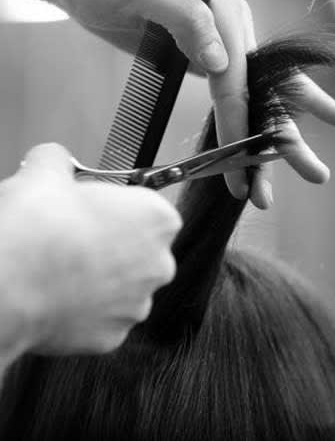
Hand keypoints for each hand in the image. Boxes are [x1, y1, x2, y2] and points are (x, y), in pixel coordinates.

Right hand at [0, 144, 180, 355]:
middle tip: (77, 240)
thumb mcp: (46, 174)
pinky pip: (102, 319)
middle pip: (140, 251)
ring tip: (64, 270)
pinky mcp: (112, 336)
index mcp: (158, 219)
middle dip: (114, 246)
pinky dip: (86, 311)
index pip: (149, 211)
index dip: (120, 210)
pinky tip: (60, 296)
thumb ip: (60, 161)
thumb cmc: (37, 228)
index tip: (99, 211)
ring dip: (102, 281)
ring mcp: (137, 304)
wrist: (8, 281)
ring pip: (123, 288)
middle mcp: (159, 264)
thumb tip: (53, 158)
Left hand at [45, 0, 334, 207]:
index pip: (237, 79)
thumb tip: (220, 63)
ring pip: (258, 102)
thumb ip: (185, 17)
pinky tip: (264, 153)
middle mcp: (231, 29)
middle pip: (266, 93)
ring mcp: (223, 47)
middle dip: (287, 141)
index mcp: (222, 8)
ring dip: (275, 145)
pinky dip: (249, 130)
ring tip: (297, 178)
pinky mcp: (209, 61)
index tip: (244, 170)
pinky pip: (236, 100)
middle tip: (318, 176)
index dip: (241, 127)